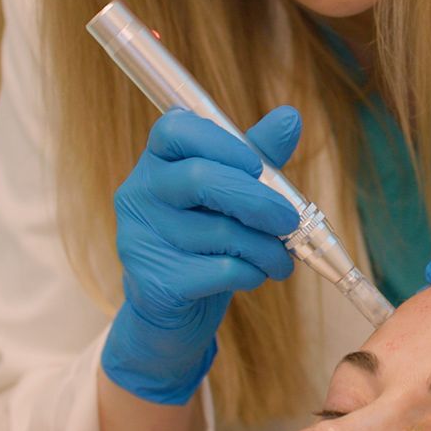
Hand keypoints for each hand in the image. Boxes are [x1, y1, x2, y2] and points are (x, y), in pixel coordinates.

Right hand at [103, 106, 302, 404]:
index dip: (223, 142)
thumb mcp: (233, 195)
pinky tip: (257, 275)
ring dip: (266, 247)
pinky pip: (220, 270)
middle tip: (291, 219)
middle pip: (200, 179)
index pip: (176, 129)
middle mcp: (139, 193)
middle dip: (259, 200)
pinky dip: (252, 272)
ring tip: (282, 258)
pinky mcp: (153, 282)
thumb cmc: (205, 242)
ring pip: (219, 231)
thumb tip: (289, 117)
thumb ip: (259, 156)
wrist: (173, 313)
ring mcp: (139, 239)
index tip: (257, 165)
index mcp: (157, 161)